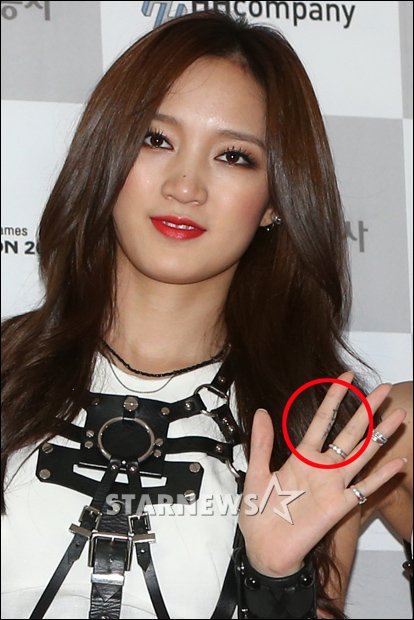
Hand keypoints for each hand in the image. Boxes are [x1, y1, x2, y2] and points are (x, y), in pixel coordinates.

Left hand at [239, 372, 406, 576]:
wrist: (263, 549)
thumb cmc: (259, 514)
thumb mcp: (256, 473)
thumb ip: (261, 443)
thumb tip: (261, 411)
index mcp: (301, 457)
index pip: (322, 420)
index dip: (334, 398)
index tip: (346, 378)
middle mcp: (322, 467)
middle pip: (349, 432)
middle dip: (366, 410)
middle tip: (383, 389)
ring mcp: (333, 485)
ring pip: (362, 455)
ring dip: (380, 436)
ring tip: (398, 416)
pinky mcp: (339, 506)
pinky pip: (364, 489)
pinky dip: (381, 477)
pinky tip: (397, 462)